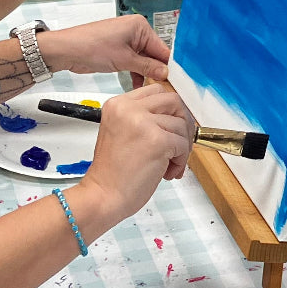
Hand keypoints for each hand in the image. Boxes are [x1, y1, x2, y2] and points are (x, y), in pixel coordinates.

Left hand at [35, 15, 170, 82]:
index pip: (162, 48)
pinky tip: (138, 86)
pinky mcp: (119, 51)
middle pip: (154, 54)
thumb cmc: (92, 47)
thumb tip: (165, 72)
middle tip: (165, 88)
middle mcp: (135, 31)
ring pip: (144, 60)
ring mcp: (126, 41)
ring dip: (146, 74)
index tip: (176, 81)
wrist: (67, 50)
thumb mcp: (124, 60)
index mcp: (140, 27)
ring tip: (152, 89)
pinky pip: (134, 62)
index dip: (168, 65)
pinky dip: (136, 73)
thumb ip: (147, 66)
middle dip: (157, 70)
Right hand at [80, 84, 194, 219]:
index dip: (171, 110)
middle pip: (173, 101)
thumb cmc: (113, 173)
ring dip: (181, 148)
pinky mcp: (157, 140)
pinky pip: (182, 145)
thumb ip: (144, 120)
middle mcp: (129, 108)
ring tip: (168, 166)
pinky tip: (167, 172)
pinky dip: (181, 161)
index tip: (173, 126)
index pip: (156, 91)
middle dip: (183, 123)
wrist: (103, 195)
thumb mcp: (123, 132)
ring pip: (181, 125)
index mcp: (118, 104)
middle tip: (179, 144)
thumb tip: (177, 118)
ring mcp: (143, 122)